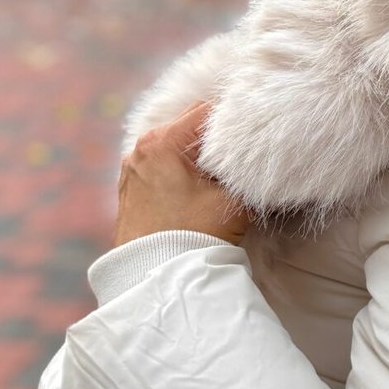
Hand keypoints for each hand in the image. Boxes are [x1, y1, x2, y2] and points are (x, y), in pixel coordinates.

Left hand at [113, 103, 251, 247]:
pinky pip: (162, 165)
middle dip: (216, 137)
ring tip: (221, 174)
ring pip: (175, 146)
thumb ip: (246, 171)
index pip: (206, 111)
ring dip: (198, 154)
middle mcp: (140, 149)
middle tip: (240, 154)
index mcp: (161, 142)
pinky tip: (200, 188)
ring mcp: (132, 168)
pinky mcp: (131, 188)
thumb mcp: (232, 200)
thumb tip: (257, 159)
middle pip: (188, 126)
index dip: (234, 119)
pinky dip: (182, 169)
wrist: (156, 277)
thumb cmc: (192, 236)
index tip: (252, 132)